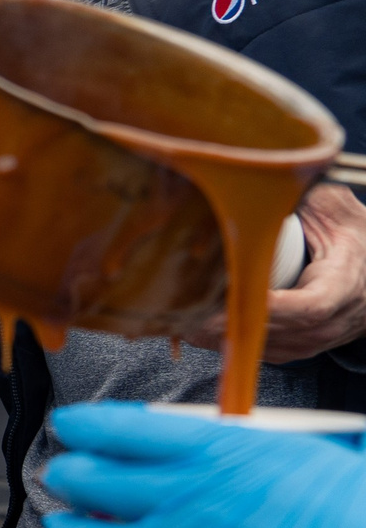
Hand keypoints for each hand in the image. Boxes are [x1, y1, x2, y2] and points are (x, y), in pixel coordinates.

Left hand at [43, 403, 365, 527]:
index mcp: (231, 449)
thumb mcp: (332, 462)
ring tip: (63, 525)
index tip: (71, 425)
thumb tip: (278, 446)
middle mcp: (197, 497)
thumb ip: (285, 455)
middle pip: (103, 480)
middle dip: (74, 476)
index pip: (132, 427)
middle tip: (65, 474)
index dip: (89, 426)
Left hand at [188, 182, 365, 362]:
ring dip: (218, 337)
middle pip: (274, 333)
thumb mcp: (339, 212)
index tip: (226, 299)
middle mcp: (328, 323)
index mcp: (342, 287)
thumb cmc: (355, 239)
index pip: (306, 308)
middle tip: (184, 309)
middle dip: (226, 324)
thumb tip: (265, 178)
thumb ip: (308, 197)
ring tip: (178, 317)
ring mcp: (310, 341)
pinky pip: (256, 350)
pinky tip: (192, 325)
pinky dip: (224, 341)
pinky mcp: (293, 348)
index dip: (266, 307)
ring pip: (261, 347)